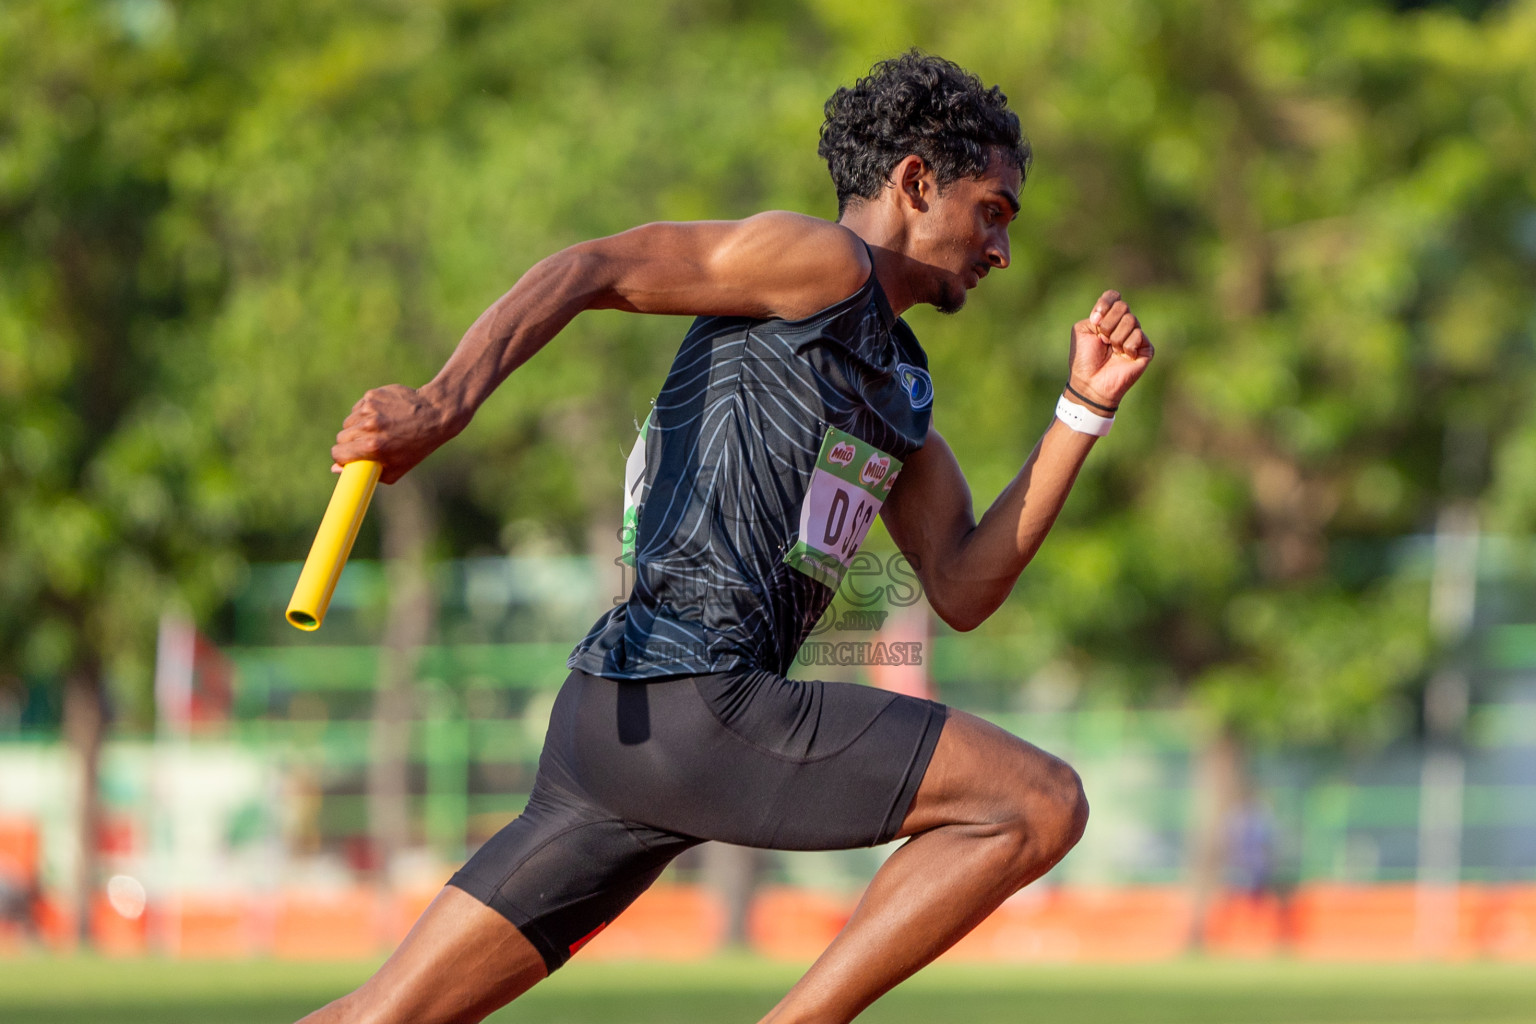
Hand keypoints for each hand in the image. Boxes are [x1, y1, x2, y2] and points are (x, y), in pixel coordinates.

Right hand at [330, 383, 461, 483]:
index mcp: (373, 447)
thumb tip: (335, 469)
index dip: (341, 457)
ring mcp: (370, 408)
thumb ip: (365, 473)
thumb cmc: (417, 446)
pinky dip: (366, 413)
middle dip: (350, 443)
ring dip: (358, 427)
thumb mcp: (396, 469)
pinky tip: (384, 416)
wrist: (435, 414)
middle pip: (341, 437)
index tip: (348, 457)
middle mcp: (369, 426)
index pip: (338, 453)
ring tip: (379, 429)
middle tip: (366, 444)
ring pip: (349, 422)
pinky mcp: (372, 395)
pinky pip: (358, 408)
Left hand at [1066, 290, 1154, 408]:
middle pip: (1123, 306)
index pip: (1114, 297)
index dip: (1106, 303)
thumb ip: (1095, 313)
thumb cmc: (1084, 359)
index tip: (1095, 320)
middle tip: (1102, 340)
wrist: (1091, 382)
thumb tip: (1112, 312)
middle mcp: (1123, 324)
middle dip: (1107, 324)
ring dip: (1115, 337)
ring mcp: (1136, 336)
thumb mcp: (1082, 330)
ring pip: (1131, 320)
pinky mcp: (1146, 348)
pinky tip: (1123, 356)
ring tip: (1112, 351)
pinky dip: (1126, 346)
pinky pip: (1138, 335)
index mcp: (1108, 318)